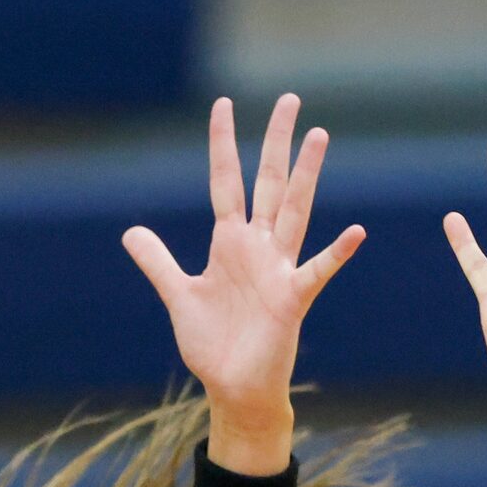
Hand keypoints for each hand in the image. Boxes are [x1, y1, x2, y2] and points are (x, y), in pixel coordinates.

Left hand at [123, 95, 364, 473]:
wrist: (233, 387)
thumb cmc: (213, 344)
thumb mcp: (179, 296)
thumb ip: (158, 262)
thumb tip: (131, 232)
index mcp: (230, 243)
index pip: (226, 181)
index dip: (222, 144)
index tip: (223, 104)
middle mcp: (257, 248)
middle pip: (268, 183)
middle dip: (276, 142)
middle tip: (289, 99)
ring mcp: (278, 270)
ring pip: (294, 211)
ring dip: (306, 175)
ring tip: (318, 136)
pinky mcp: (292, 299)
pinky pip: (317, 271)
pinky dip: (337, 253)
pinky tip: (356, 232)